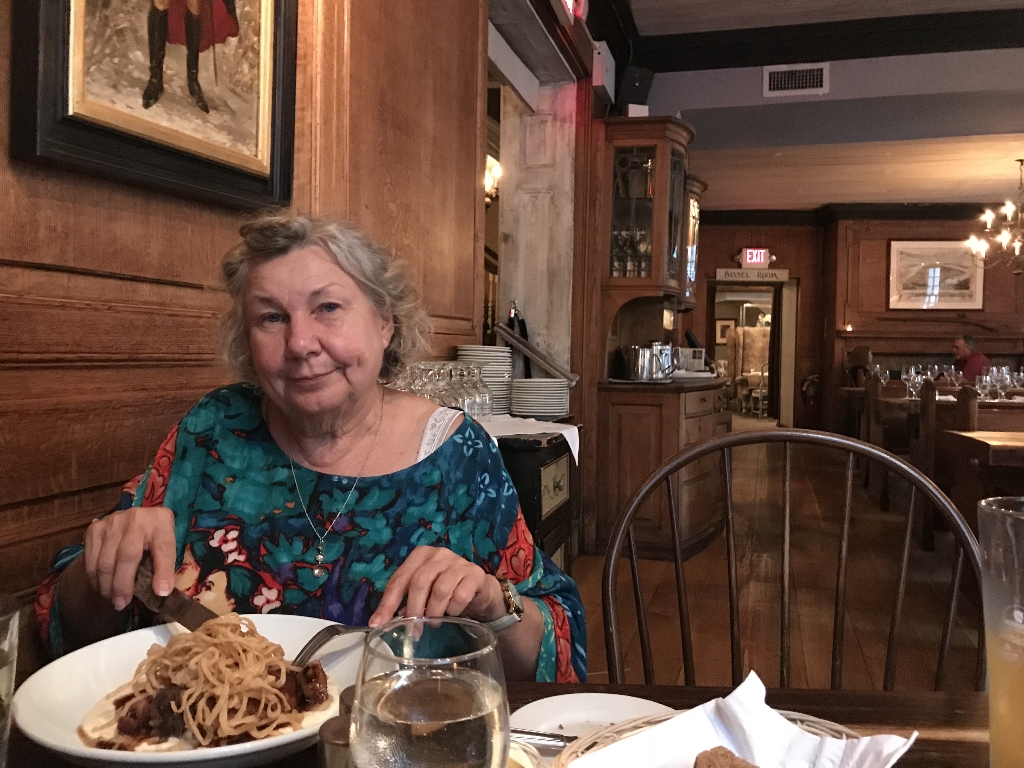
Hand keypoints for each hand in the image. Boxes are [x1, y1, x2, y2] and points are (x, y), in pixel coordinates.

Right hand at [83, 506, 176, 611]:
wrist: (136, 517)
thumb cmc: (154, 536)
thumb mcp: (166, 546)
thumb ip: (164, 565)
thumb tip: (160, 593)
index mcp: (161, 522)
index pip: (164, 547)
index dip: (163, 571)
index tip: (161, 592)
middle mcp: (137, 518)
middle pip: (127, 556)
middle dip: (123, 585)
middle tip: (121, 604)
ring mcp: (113, 522)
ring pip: (105, 560)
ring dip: (106, 585)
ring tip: (111, 599)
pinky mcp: (94, 529)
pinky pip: (90, 559)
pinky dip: (94, 578)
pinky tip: (101, 587)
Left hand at [369, 546, 503, 626]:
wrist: (479, 588)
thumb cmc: (446, 589)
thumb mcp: (424, 592)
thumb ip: (406, 600)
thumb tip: (381, 622)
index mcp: (420, 555)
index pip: (399, 579)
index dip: (388, 603)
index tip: (378, 624)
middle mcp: (439, 554)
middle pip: (419, 582)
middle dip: (414, 610)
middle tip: (414, 631)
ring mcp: (458, 562)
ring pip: (440, 590)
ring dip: (434, 612)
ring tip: (434, 624)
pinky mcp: (474, 574)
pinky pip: (460, 596)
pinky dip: (453, 610)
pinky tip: (453, 614)